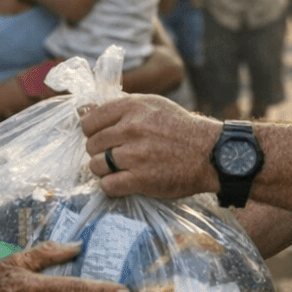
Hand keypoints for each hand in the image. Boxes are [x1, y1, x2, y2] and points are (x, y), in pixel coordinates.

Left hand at [78, 94, 220, 199]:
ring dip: (104, 170)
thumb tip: (82, 111)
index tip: (102, 137)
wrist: (209, 153)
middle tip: (115, 154)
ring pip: (96, 165)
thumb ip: (119, 108)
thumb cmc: (179, 128)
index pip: (89, 121)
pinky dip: (112, 186)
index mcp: (132, 107)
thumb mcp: (151, 105)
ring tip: (120, 168)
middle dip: (99, 151)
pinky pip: (108, 185)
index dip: (93, 131)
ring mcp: (135, 155)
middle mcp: (131, 129)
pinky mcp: (141, 179)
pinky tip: (124, 181)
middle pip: (91, 144)